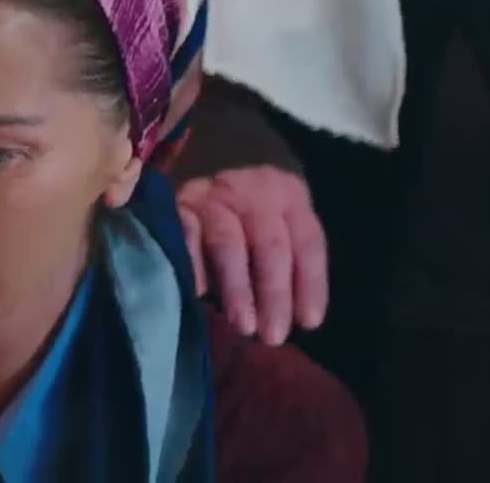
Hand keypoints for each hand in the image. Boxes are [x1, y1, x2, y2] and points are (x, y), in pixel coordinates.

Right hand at [177, 166, 327, 345]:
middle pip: (269, 245)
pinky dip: (194, 267)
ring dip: (237, 289)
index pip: (306, 242)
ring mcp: (213, 196)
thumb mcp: (283, 219)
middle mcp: (253, 192)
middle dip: (273, 294)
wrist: (211, 152)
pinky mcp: (179, 203)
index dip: (310, 284)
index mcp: (289, 197)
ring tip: (243, 326)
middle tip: (273, 336)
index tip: (308, 323)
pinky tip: (200, 296)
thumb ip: (289, 257)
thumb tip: (297, 317)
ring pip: (228, 243)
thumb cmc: (254, 208)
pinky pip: (187, 237)